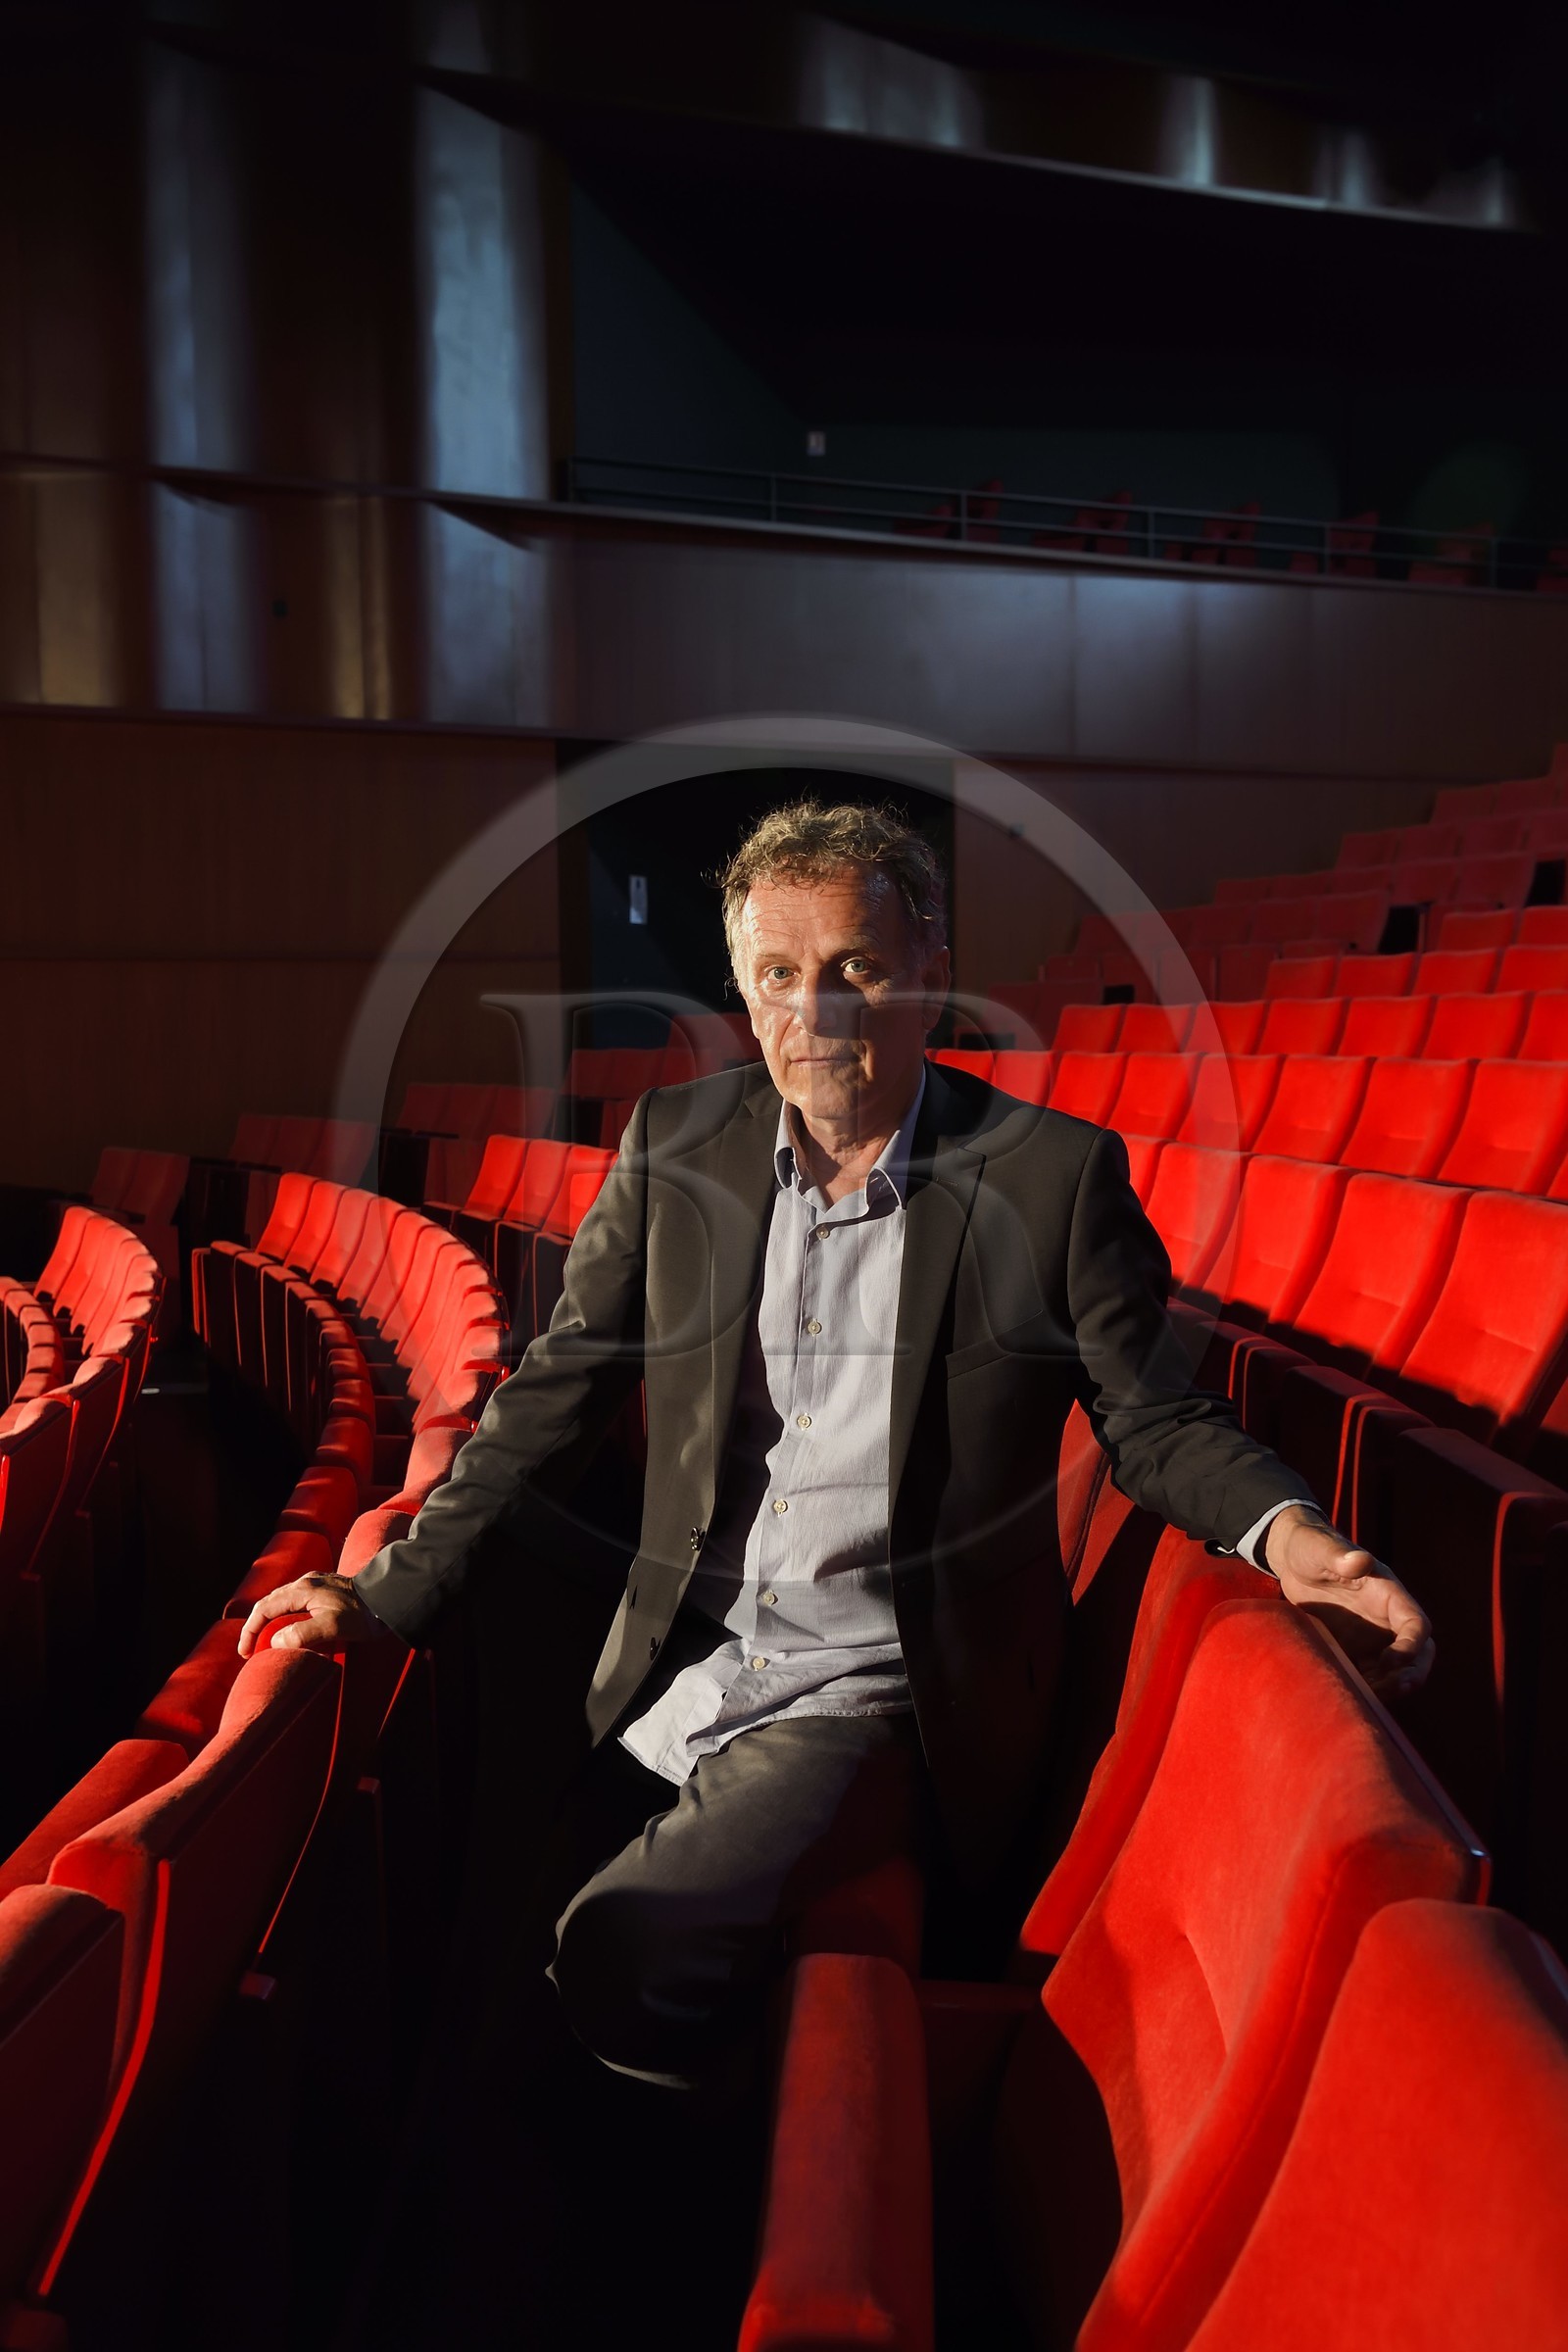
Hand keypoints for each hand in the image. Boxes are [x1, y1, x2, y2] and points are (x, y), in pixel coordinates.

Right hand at [235, 1572, 383, 1658]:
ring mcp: (316, 1583)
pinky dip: (284, 1614)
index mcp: (302, 1589)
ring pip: (282, 1600)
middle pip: (270, 1601)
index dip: (250, 1630)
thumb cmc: (363, 1615)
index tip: (245, 1651)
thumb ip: (303, 1634)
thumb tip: (276, 1640)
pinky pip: (295, 1600)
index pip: (265, 1608)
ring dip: (269, 1619)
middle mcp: (305, 1582)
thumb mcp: (333, 1627)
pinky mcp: (325, 1588)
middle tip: (250, 1648)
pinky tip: (289, 1625)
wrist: (389, 1598)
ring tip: (265, 1639)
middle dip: (256, 1625)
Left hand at [1265, 1506, 1434, 1697]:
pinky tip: (1349, 1698)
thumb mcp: (1319, 1548)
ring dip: (1389, 1687)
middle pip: (1418, 1653)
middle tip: (1393, 1691)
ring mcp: (1372, 1637)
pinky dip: (1366, 1689)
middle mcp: (1386, 1619)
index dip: (1411, 1646)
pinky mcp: (1353, 1650)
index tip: (1390, 1661)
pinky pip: (1369, 1675)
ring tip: (1368, 1700)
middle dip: (1412, 1674)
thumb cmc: (1310, 1547)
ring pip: (1396, 1670)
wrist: (1291, 1560)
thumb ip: (1339, 1555)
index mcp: (1389, 1594)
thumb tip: (1360, 1560)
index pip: (1416, 1624)